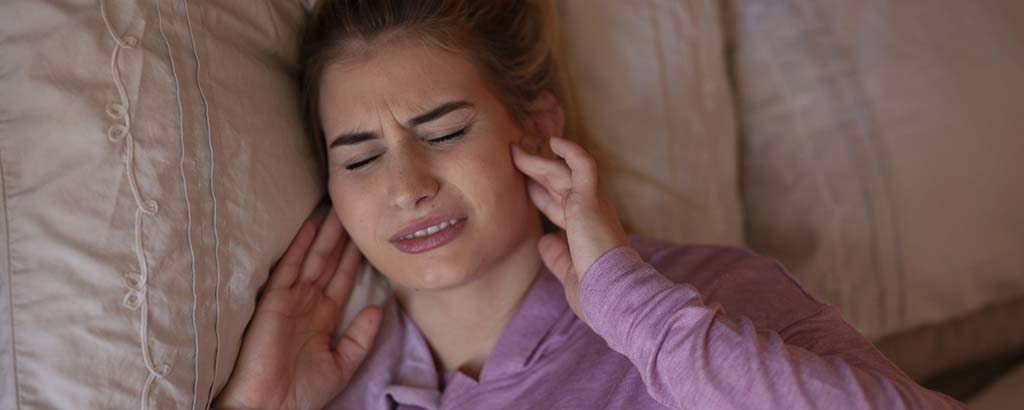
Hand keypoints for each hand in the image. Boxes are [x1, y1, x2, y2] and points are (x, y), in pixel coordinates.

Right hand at [215, 210, 381, 409]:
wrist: (270, 407)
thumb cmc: (302, 393)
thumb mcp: (341, 365)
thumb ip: (360, 337)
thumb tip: (378, 308)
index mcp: (323, 318)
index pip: (342, 280)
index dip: (354, 259)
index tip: (366, 237)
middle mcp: (307, 304)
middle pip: (328, 263)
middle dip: (341, 239)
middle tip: (354, 211)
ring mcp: (291, 300)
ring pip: (313, 259)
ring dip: (326, 235)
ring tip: (339, 210)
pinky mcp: (274, 301)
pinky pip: (288, 268)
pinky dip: (299, 247)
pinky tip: (311, 226)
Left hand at [511, 137, 627, 319]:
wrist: (612, 294)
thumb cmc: (595, 291)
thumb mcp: (569, 271)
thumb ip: (556, 255)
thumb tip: (544, 240)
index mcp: (585, 231)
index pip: (558, 206)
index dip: (540, 195)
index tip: (523, 186)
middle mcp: (590, 214)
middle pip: (556, 185)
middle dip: (535, 172)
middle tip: (514, 158)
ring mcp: (591, 205)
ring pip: (561, 173)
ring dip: (537, 161)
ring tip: (516, 149)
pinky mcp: (590, 200)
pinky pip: (582, 165)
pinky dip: (570, 151)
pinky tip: (554, 141)